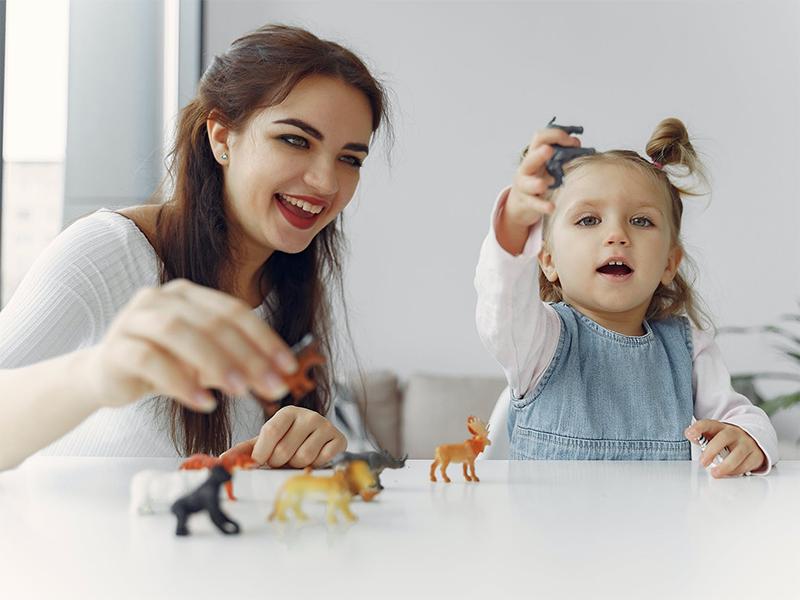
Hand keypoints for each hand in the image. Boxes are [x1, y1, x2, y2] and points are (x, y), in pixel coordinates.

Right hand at [82, 279, 298, 412]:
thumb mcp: (205, 362)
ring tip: (240, 391)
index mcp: (189, 295)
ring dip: (215, 362)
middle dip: (248, 355)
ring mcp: (134, 319)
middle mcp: (161, 298)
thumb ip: (237, 362)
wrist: (106, 376)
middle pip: (212, 322)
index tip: (289, 367)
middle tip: (272, 386)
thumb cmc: (164, 364)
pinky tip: (202, 401)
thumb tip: (281, 375)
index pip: (234, 311)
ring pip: (180, 333)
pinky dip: (180, 381)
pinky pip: (150, 360)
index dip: (265, 339)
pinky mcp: (115, 347)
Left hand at [222, 406, 345, 468]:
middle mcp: (308, 415)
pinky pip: (322, 460)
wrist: (319, 442)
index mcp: (287, 412)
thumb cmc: (287, 442)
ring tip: (298, 458)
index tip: (260, 462)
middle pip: (285, 451)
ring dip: (297, 466)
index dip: (263, 452)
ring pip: (303, 459)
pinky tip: (315, 458)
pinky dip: (315, 466)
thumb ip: (243, 451)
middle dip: (280, 462)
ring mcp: (326, 425)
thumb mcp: (265, 442)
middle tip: (284, 459)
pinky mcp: (340, 439)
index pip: (270, 432)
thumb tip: (221, 461)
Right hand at [505, 127, 581, 227]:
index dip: (556, 135)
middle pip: (530, 158)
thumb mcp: (547, 165)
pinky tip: (551, 207)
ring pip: (527, 183)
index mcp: (533, 155)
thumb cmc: (537, 179)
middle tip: (549, 151)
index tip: (574, 142)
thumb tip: (577, 143)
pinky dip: (542, 205)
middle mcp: (526, 169)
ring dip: (535, 183)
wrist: (520, 203)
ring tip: (543, 185)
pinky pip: (534, 203)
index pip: (540, 138)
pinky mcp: (526, 201)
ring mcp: (524, 186)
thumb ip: (560, 154)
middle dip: (539, 155)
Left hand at [685, 420, 766, 476]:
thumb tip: (689, 434)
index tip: (689, 434)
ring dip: (726, 465)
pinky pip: (747, 464)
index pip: (708, 424)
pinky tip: (728, 474)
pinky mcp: (756, 455)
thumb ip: (700, 437)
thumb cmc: (725, 441)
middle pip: (724, 437)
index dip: (698, 428)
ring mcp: (747, 443)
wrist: (750, 441)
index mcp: (719, 427)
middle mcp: (734, 433)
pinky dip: (736, 471)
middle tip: (703, 462)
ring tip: (715, 473)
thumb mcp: (712, 436)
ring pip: (738, 453)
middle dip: (712, 450)